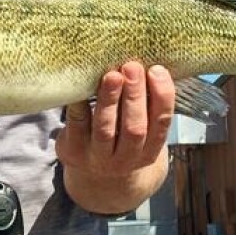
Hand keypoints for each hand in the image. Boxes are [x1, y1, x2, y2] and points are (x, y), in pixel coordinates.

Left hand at [55, 62, 175, 211]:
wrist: (95, 175)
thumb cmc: (120, 136)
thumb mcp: (140, 127)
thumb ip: (146, 103)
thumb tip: (149, 59)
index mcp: (149, 151)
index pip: (161, 123)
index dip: (162, 97)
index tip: (157, 70)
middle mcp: (126, 159)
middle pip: (134, 128)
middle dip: (135, 96)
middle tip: (132, 67)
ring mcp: (98, 158)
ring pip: (105, 129)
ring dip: (110, 100)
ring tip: (112, 76)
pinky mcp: (73, 152)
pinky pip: (77, 125)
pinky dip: (80, 105)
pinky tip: (81, 86)